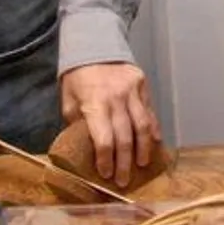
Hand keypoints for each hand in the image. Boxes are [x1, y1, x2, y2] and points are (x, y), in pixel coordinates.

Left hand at [60, 62, 160, 187]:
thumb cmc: (77, 77)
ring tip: (142, 165)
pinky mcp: (143, 87)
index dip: (106, 159)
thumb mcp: (69, 100)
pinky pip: (150, 112)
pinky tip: (154, 143)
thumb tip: (86, 146)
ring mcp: (133, 92)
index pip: (104, 138)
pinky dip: (152, 130)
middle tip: (123, 181)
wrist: (95, 43)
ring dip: (143, 150)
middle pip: (125, 137)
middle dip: (124, 163)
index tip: (105, 174)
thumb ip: (78, 122)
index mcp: (94, 103)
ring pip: (142, 126)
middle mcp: (116, 99)